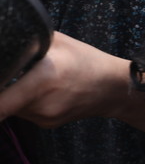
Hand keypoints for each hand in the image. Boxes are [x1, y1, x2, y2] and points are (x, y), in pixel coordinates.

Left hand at [0, 32, 144, 135]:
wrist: (114, 88)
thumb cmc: (86, 61)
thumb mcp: (56, 41)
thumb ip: (26, 43)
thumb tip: (5, 40)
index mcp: (43, 78)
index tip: (0, 84)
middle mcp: (41, 103)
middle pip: (3, 101)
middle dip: (3, 87)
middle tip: (16, 74)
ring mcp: (44, 117)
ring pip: (11, 106)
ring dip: (12, 94)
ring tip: (32, 80)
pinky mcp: (46, 124)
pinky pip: (24, 111)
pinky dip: (25, 101)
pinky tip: (42, 91)